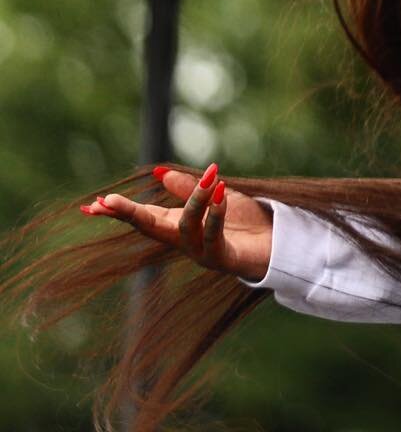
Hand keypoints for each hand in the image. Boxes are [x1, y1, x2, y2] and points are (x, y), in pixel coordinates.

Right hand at [82, 164, 273, 281]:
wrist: (278, 244)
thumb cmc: (246, 223)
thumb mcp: (217, 198)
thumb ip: (190, 189)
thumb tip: (161, 173)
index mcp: (177, 226)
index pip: (143, 217)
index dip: (119, 211)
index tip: (92, 204)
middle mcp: (183, 241)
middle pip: (149, 227)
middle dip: (127, 214)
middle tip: (107, 201)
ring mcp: (200, 252)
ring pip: (186, 226)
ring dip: (196, 200)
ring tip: (211, 179)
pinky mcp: (222, 259)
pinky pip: (213, 236)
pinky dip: (216, 214)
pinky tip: (221, 193)